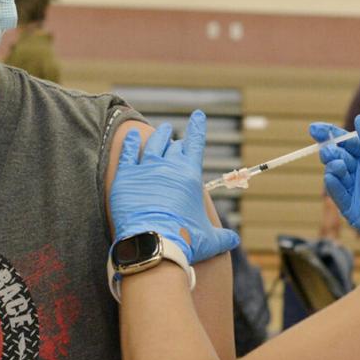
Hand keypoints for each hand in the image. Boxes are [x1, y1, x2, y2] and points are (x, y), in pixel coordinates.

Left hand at [110, 111, 240, 265]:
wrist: (154, 244)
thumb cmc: (185, 241)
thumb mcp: (210, 240)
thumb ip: (223, 237)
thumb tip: (233, 240)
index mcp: (190, 175)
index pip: (195, 143)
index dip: (197, 128)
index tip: (198, 115)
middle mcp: (169, 166)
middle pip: (174, 146)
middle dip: (176, 142)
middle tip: (176, 141)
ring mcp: (146, 169)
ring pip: (153, 144)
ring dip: (159, 136)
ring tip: (162, 131)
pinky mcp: (126, 176)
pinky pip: (128, 153)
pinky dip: (131, 143)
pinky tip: (132, 136)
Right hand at [310, 115, 359, 256]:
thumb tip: (359, 119)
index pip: (348, 142)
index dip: (331, 134)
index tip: (315, 129)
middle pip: (338, 156)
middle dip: (330, 151)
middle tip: (328, 151)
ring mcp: (356, 190)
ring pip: (336, 174)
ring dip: (333, 167)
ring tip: (337, 165)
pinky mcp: (352, 208)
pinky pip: (338, 195)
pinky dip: (333, 186)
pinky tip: (332, 178)